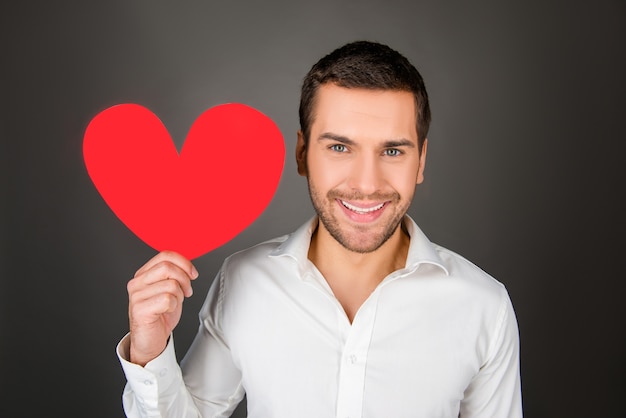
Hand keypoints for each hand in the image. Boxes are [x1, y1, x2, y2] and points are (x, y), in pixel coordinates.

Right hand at [127, 251, 198, 365]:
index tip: (193, 274)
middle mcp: (137, 283)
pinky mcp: (139, 310)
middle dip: (184, 279)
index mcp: (143, 274)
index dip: (184, 262)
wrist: (150, 341)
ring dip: (179, 295)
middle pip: (168, 267)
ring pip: (170, 284)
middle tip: (187, 291)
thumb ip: (174, 275)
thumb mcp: (169, 289)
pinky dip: (174, 306)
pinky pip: (167, 300)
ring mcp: (136, 296)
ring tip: (175, 303)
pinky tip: (168, 311)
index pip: (165, 255)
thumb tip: (187, 264)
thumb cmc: (160, 315)